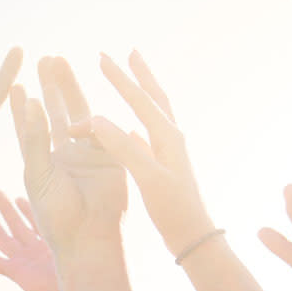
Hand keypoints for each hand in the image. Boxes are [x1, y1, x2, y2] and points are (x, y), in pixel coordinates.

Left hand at [11, 57, 125, 259]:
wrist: (90, 237)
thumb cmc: (57, 215)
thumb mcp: (37, 174)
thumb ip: (34, 138)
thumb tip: (32, 100)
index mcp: (40, 164)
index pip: (28, 127)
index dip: (22, 106)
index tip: (16, 83)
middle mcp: (62, 156)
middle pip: (54, 113)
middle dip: (49, 86)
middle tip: (44, 59)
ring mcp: (86, 154)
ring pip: (76, 113)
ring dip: (68, 88)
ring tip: (59, 61)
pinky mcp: (108, 155)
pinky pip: (99, 127)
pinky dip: (90, 110)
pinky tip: (80, 89)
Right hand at [83, 51, 213, 254]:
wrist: (194, 237)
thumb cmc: (173, 210)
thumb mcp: (147, 178)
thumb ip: (123, 147)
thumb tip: (97, 119)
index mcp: (168, 137)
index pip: (140, 100)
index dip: (120, 79)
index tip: (101, 57)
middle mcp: (172, 139)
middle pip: (155, 97)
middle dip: (139, 75)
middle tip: (128, 52)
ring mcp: (169, 152)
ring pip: (154, 113)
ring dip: (142, 93)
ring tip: (132, 79)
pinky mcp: (165, 166)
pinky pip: (148, 134)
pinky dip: (138, 122)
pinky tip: (131, 127)